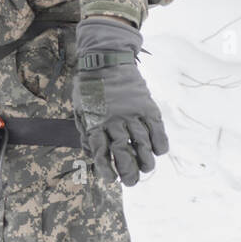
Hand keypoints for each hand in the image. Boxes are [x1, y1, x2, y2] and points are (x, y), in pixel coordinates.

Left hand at [72, 16, 168, 186]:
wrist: (106, 60)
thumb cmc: (90, 87)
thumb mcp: (80, 109)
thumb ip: (86, 132)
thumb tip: (91, 153)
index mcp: (95, 122)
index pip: (101, 152)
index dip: (106, 169)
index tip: (111, 179)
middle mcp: (114, 120)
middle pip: (123, 152)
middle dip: (129, 172)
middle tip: (131, 182)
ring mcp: (132, 113)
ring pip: (142, 144)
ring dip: (146, 162)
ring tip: (146, 169)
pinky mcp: (146, 106)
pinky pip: (157, 129)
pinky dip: (160, 143)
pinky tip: (158, 151)